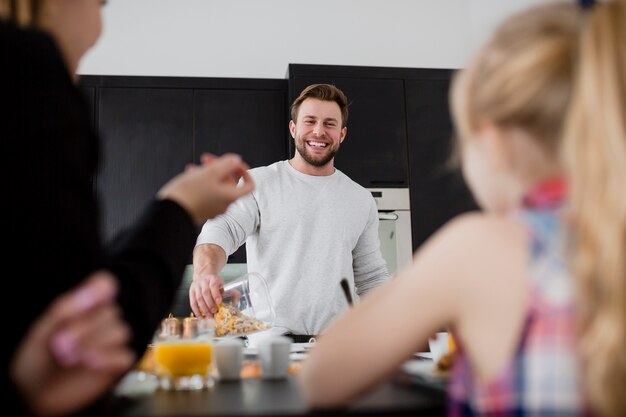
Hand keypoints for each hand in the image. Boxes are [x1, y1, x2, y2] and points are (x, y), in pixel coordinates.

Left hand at [11, 271, 133, 416]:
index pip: (105, 285)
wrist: (31, 396)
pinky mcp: (117, 365)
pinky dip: (108, 357)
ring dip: (93, 343)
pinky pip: (125, 355)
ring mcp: (111, 344)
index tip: (83, 305)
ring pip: (120, 331)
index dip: (99, 290)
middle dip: (84, 328)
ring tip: (70, 358)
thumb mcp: (43, 330)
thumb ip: (67, 308)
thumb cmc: (35, 360)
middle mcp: (101, 322)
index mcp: (84, 307)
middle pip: (111, 312)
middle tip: (59, 345)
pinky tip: (89, 364)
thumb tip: (93, 290)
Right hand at [158, 153, 254, 222]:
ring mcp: (212, 208)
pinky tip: (189, 175)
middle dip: (219, 167)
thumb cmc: (190, 192)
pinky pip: (206, 193)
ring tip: (193, 166)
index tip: (234, 163)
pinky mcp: (201, 209)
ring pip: (215, 186)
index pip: (249, 185)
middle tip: (204, 158)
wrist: (169, 212)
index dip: (244, 172)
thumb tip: (237, 160)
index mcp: (230, 196)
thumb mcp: (210, 173)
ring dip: (207, 173)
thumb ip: (227, 164)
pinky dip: (201, 182)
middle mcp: (224, 205)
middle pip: (228, 182)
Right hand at [189, 272, 223, 316]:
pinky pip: (192, 302)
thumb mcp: (221, 284)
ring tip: (209, 315)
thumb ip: (227, 292)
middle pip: (205, 293)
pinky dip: (196, 311)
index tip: (219, 302)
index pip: (213, 286)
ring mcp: (196, 286)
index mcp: (212, 278)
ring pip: (198, 298)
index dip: (216, 294)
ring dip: (204, 308)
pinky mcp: (191, 292)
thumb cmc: (214, 283)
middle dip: (210, 303)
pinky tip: (200, 316)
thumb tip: (235, 302)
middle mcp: (203, 281)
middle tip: (214, 311)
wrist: (203, 276)